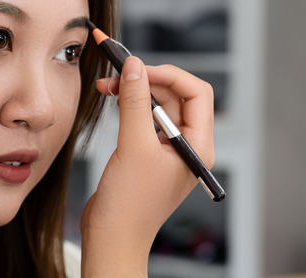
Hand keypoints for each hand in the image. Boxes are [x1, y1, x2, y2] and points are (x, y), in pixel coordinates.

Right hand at [80, 57, 214, 276]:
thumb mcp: (133, 146)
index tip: (138, 68)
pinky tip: (112, 102)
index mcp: (198, 146)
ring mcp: (168, 151)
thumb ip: (133, 103)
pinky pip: (145, 120)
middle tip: (117, 74)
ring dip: (134, 92)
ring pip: (158, 106)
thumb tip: (134, 67)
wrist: (112, 237)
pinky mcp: (149, 154)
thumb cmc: (130, 205)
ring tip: (107, 87)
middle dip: (147, 80)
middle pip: (176, 96)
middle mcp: (187, 147)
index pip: (196, 93)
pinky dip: (129, 107)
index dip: (168, 75)